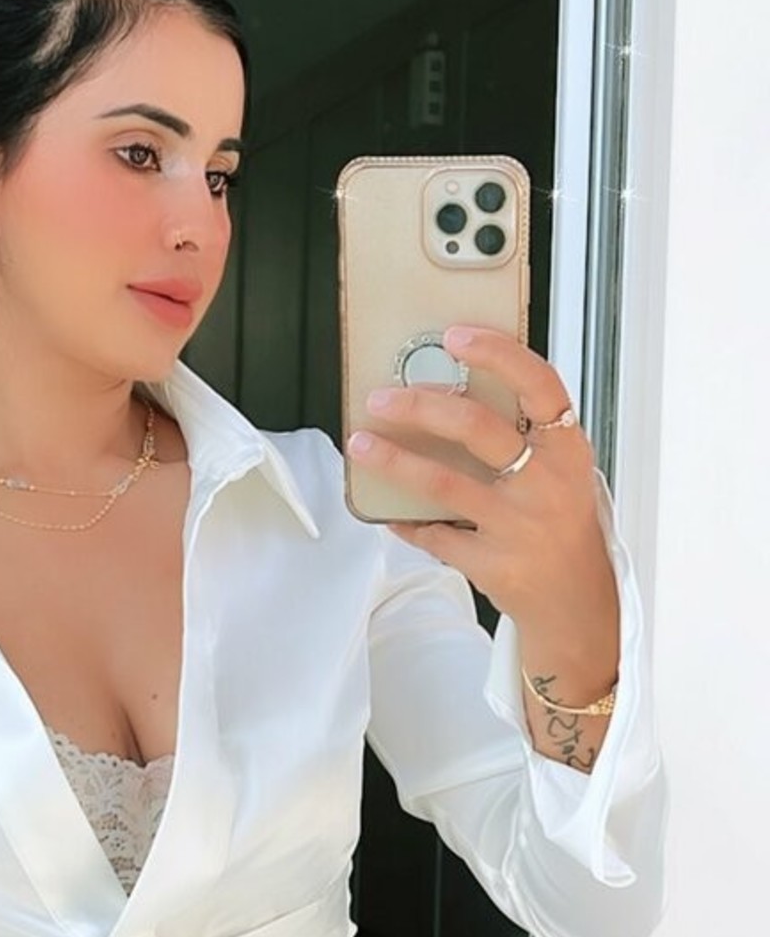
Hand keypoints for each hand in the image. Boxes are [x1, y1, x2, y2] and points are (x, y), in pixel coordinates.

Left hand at [346, 324, 619, 705]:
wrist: (575, 600)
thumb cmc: (560, 522)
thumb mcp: (562, 470)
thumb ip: (524, 434)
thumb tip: (454, 389)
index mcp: (568, 449)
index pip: (539, 384)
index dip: (497, 353)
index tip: (456, 335)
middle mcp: (546, 484)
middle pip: (475, 427)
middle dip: (419, 405)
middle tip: (382, 397)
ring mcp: (518, 527)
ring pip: (442, 483)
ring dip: (393, 460)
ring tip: (361, 444)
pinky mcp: (492, 564)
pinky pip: (434, 534)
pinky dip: (407, 522)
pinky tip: (389, 512)